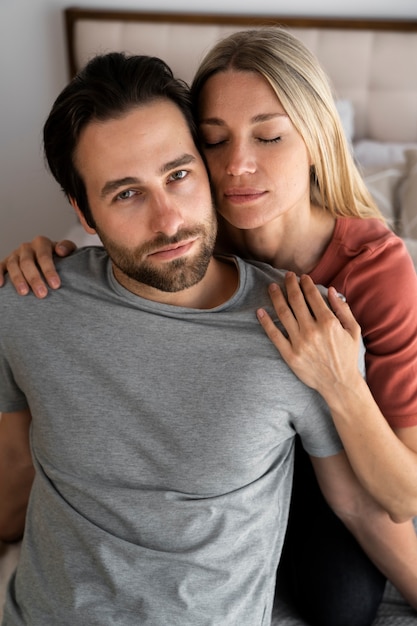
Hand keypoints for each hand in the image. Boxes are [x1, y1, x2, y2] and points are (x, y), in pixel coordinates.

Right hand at [0, 236, 75, 297]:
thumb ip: (67, 248)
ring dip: (18, 279)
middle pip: (27, 262)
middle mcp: (27, 247)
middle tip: (42, 294)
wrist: (49, 256)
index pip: (44, 256)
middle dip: (34, 278)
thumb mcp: (68, 250)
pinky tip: (1, 285)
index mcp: (41, 243)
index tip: (56, 285)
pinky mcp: (6, 262)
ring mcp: (15, 254)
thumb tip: (61, 251)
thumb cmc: (60, 257)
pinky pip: (0, 267)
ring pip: (13, 265)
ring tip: (24, 293)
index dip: (49, 270)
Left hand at [256, 272, 362, 396]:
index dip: (305, 283)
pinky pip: (275, 335)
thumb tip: (330, 290)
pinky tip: (260, 311)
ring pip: (283, 314)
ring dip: (276, 297)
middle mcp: (312, 330)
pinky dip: (266, 322)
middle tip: (286, 276)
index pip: (312, 296)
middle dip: (290, 285)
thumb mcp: (353, 330)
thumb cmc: (347, 356)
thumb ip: (343, 309)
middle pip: (296, 301)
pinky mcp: (290, 355)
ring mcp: (299, 342)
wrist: (339, 383)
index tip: (302, 277)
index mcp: (328, 322)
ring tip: (272, 287)